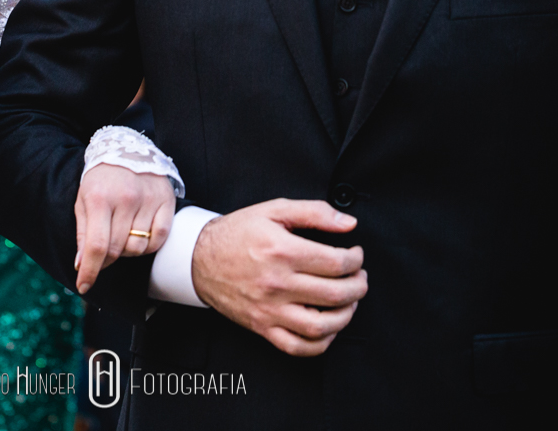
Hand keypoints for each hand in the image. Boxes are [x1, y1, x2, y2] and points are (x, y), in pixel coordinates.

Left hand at [72, 164, 175, 294]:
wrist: (128, 149)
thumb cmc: (101, 179)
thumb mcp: (83, 200)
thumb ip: (82, 233)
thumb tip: (80, 264)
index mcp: (100, 198)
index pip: (96, 246)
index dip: (89, 271)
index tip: (83, 285)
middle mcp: (125, 199)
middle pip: (118, 250)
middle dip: (107, 260)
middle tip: (103, 254)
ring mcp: (148, 200)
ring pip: (138, 248)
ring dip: (128, 250)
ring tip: (122, 235)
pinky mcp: (166, 201)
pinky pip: (159, 239)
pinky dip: (149, 245)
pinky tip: (140, 234)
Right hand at [191, 199, 365, 356]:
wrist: (199, 258)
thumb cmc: (237, 233)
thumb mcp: (273, 210)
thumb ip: (314, 212)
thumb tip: (348, 223)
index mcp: (281, 251)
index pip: (336, 262)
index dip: (355, 259)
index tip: (355, 255)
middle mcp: (276, 283)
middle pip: (336, 294)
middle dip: (358, 286)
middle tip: (359, 277)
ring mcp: (269, 309)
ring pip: (322, 326)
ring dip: (346, 315)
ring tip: (349, 302)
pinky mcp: (262, 327)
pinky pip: (298, 347)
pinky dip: (321, 343)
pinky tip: (327, 327)